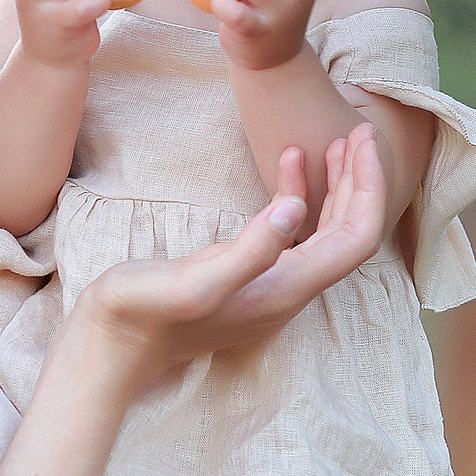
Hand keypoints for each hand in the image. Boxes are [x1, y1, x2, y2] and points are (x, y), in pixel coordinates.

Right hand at [70, 126, 382, 390]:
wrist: (109, 346)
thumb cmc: (142, 313)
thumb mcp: (193, 282)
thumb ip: (249, 251)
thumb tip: (295, 208)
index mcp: (284, 291)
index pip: (353, 239)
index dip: (366, 188)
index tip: (362, 140)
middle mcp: (287, 292)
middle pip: (347, 234)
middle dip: (361, 181)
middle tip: (361, 130)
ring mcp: (269, 286)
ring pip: (324, 233)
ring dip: (336, 187)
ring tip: (338, 142)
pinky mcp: (248, 277)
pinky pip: (291, 233)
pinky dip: (298, 195)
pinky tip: (290, 163)